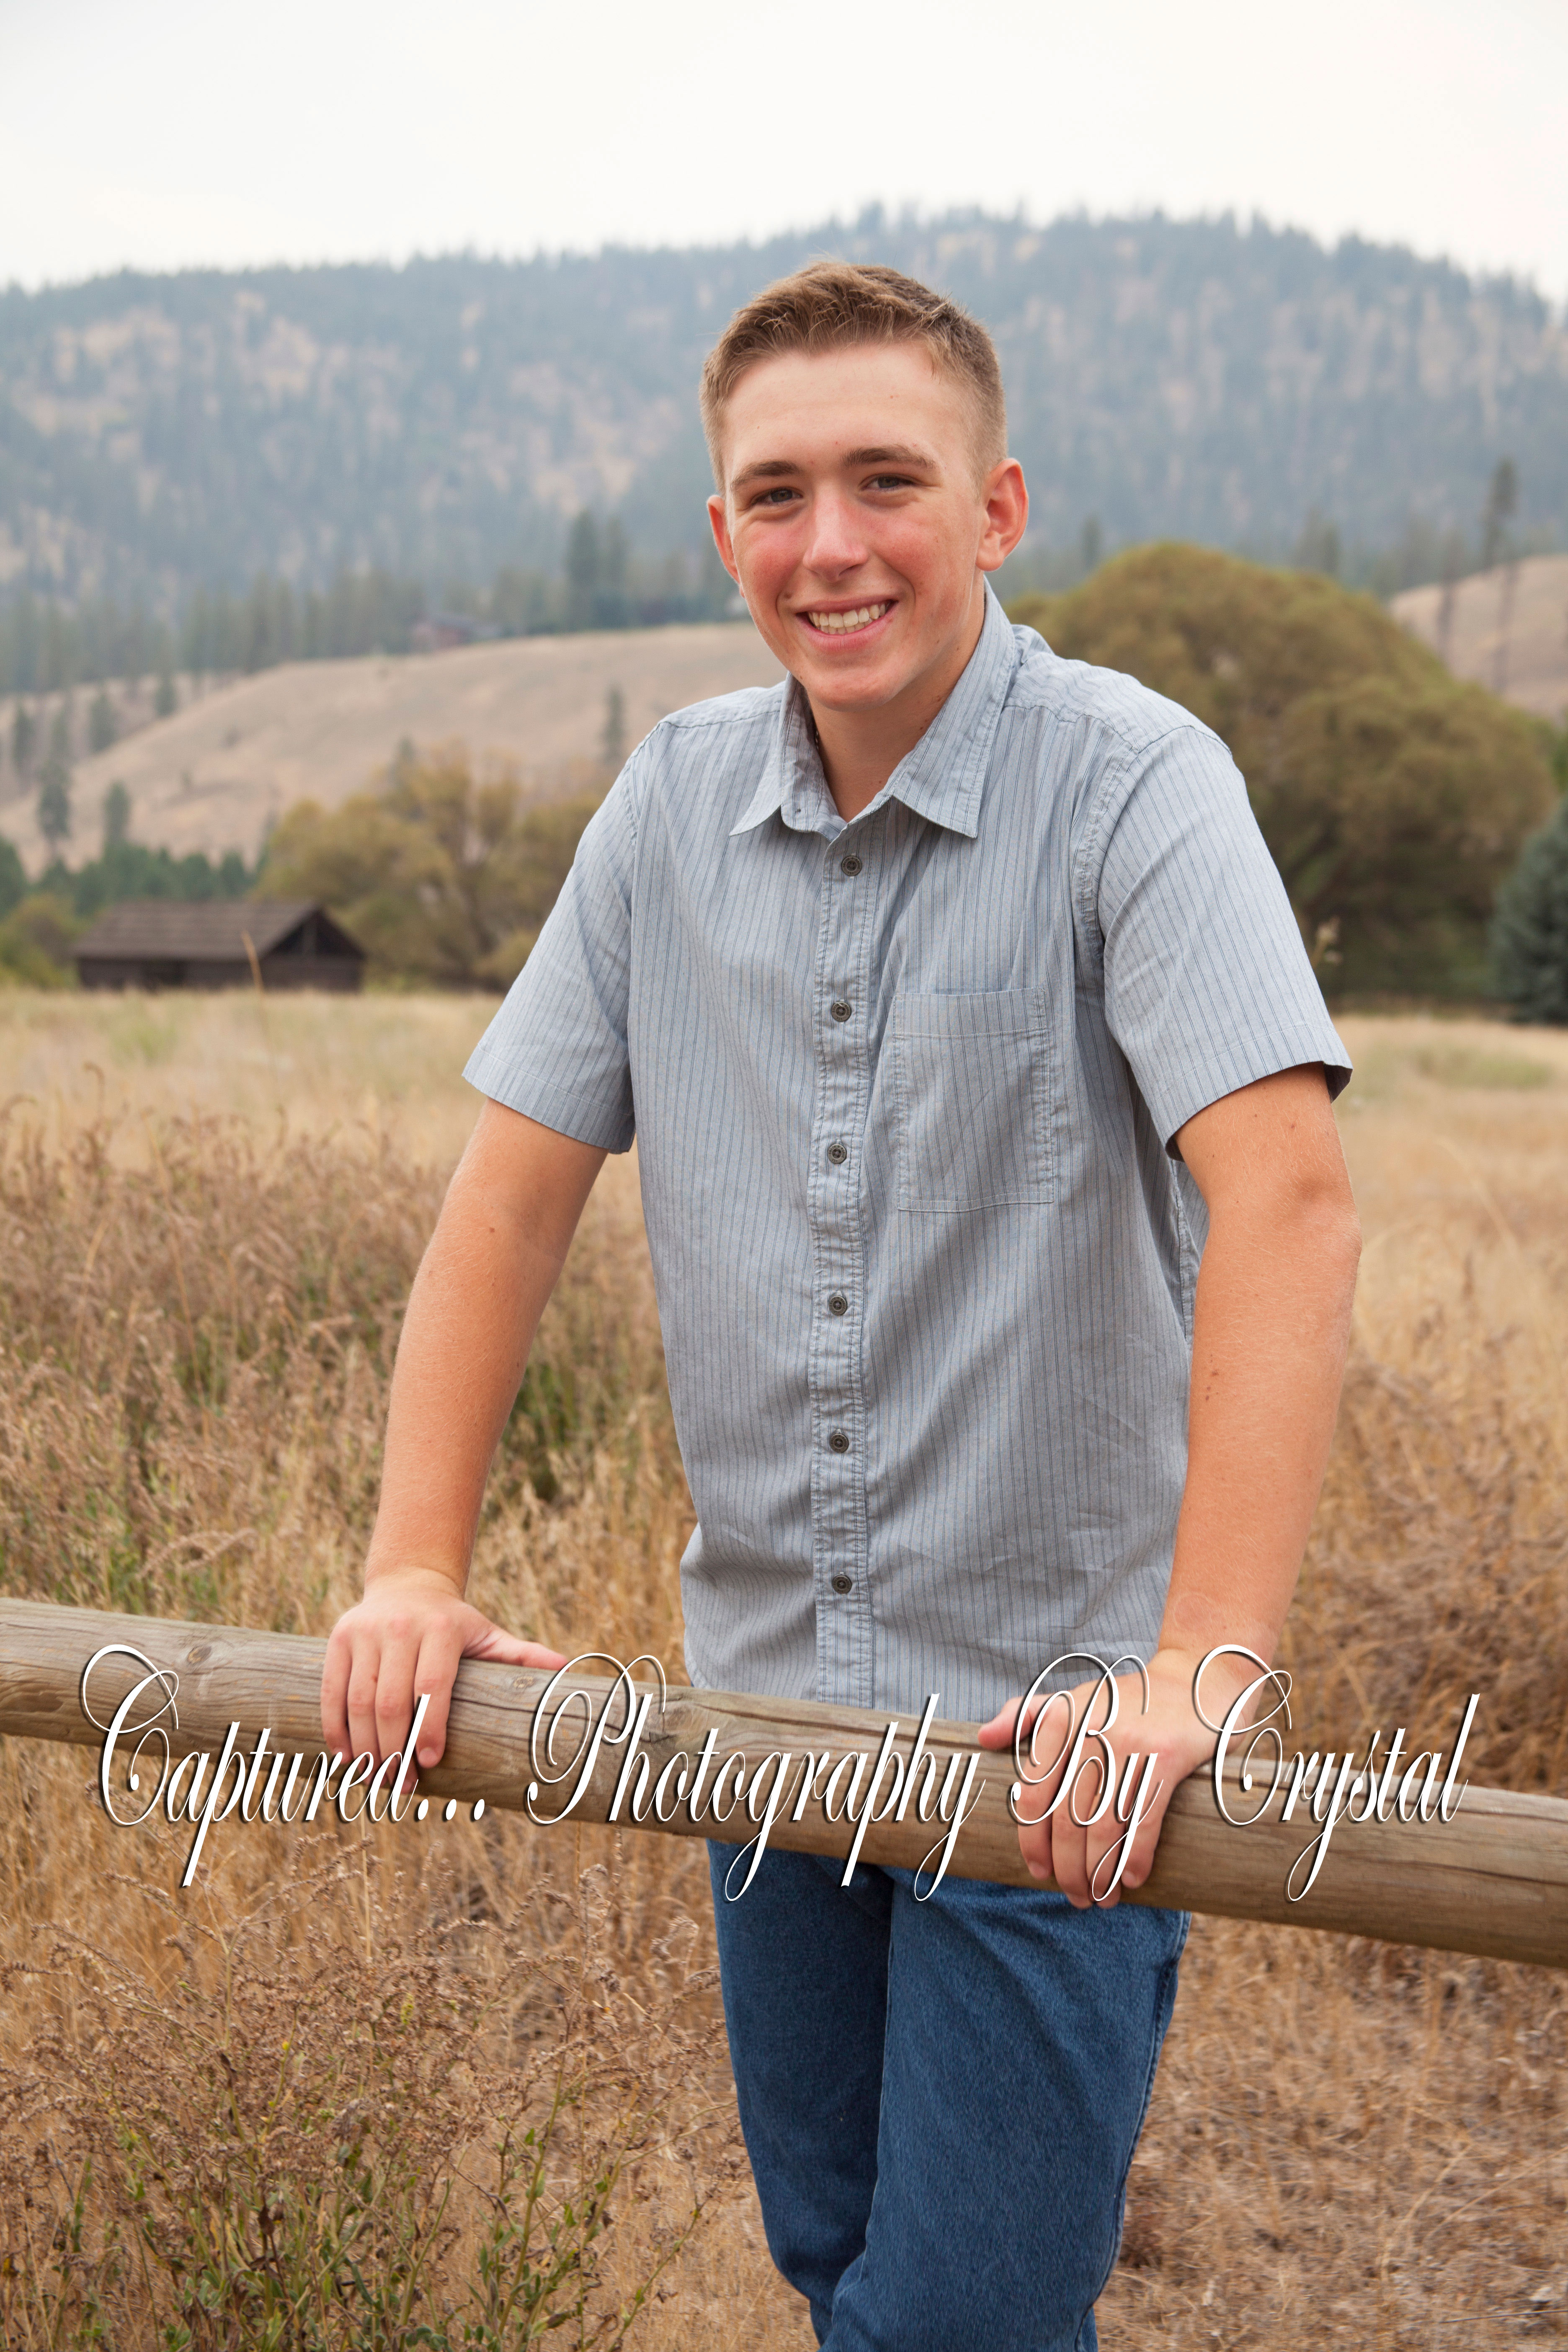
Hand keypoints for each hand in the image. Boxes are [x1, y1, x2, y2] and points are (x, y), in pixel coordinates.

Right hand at [320, 1567, 566, 1789]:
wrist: (408, 1585)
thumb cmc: (454, 1624)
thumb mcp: (488, 1634)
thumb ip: (520, 1654)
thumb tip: (565, 1669)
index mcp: (440, 1629)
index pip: (432, 1687)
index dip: (430, 1728)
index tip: (430, 1764)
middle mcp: (399, 1628)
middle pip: (393, 1701)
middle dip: (396, 1750)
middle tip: (402, 1786)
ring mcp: (364, 1633)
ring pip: (359, 1702)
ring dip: (366, 1749)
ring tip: (377, 1780)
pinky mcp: (338, 1640)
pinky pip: (331, 1693)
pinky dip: (336, 1730)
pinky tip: (346, 1759)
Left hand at [977, 1648, 1235, 1908]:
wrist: (1196, 1679)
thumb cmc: (1128, 1700)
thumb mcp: (1074, 1698)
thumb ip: (1026, 1715)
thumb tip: (983, 1738)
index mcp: (1061, 1718)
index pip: (1035, 1795)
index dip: (1033, 1842)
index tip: (1038, 1873)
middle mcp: (1089, 1730)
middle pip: (1067, 1819)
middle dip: (1068, 1869)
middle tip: (1076, 1897)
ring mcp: (1129, 1744)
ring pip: (1103, 1827)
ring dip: (1101, 1873)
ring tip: (1103, 1897)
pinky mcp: (1165, 1757)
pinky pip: (1144, 1820)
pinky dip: (1135, 1857)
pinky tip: (1133, 1878)